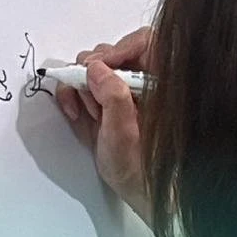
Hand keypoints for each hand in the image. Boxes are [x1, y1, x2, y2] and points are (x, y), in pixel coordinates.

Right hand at [55, 28, 153, 225]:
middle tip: (88, 98)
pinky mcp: (107, 101)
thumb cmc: (141, 171)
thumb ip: (113, 98)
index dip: (120, 49)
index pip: (145, 42)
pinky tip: (76, 113)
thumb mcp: (124, 136)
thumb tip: (95, 68)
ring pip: (97, 68)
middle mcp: (144, 81)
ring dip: (83, 86)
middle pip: (114, 53)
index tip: (98, 68)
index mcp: (161, 83)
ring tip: (87, 113)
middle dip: (94, 72)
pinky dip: (75, 94)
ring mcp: (125, 91)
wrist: (142, 194)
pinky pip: (86, 84)